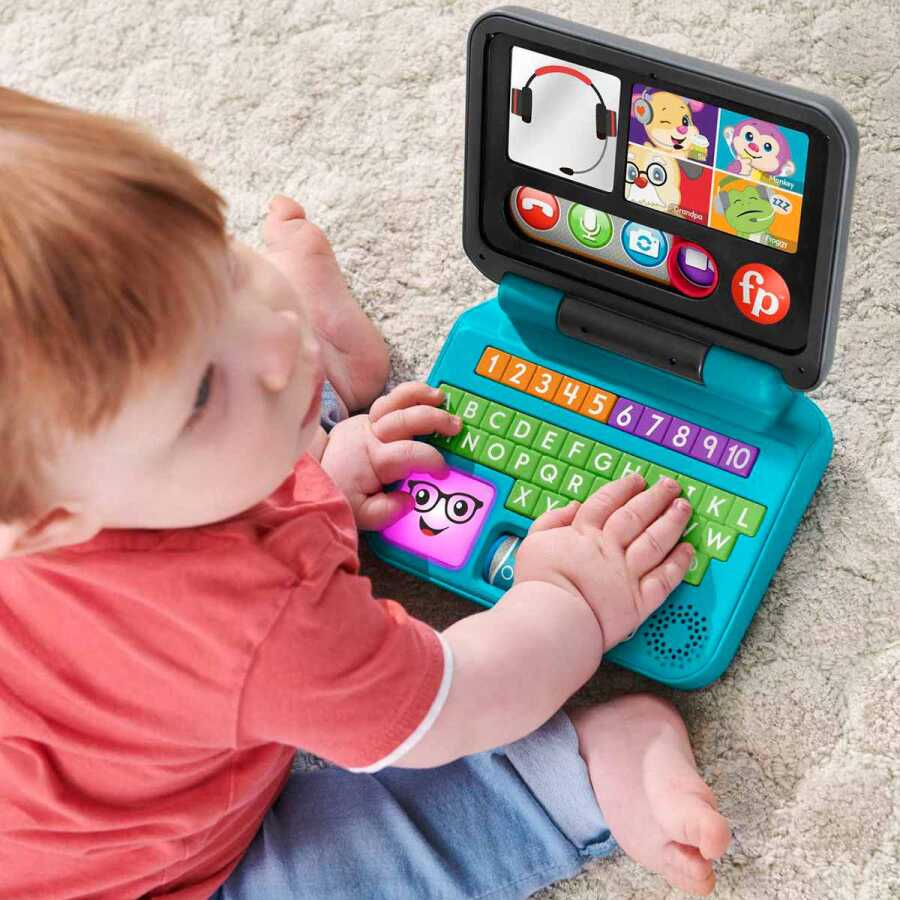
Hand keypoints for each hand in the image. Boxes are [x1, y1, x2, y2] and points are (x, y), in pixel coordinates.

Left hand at [319, 382, 460, 529]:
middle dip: (435, 420)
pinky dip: (408, 394)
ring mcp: (367, 423)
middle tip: (456, 428)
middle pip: (406, 419)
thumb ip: (386, 512)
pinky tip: (426, 395)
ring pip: (396, 401)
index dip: (432, 460)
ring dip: (421, 397)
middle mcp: (371, 436)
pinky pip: (389, 400)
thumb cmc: (341, 494)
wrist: (316, 479)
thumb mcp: (362, 514)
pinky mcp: (366, 418)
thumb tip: (407, 501)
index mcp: (374, 459)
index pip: (410, 453)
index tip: (443, 472)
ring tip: (441, 398)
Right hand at [513, 474, 693, 650]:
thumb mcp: (533, 542)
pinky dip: (678, 563)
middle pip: (636, 516)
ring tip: (683, 508)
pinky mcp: (639, 602)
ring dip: (672, 522)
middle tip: (670, 486)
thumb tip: (572, 506)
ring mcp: (627, 574)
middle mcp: (610, 550)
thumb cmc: (538, 585)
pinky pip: (665, 579)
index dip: (624, 488)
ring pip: (655, 541)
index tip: (636, 480)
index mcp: (584, 534)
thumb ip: (551, 520)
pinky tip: (688, 551)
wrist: (552, 619)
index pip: (607, 503)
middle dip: (655, 497)